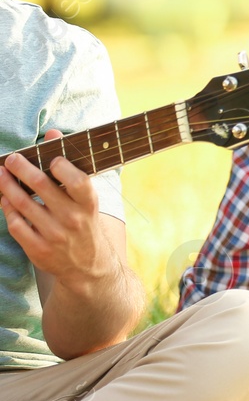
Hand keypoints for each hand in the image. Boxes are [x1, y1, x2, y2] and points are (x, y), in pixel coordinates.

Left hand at [0, 132, 115, 283]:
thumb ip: (68, 166)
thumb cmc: (85, 224)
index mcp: (89, 205)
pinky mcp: (38, 249)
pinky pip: (15, 224)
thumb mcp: (85, 199)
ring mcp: (54, 236)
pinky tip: (4, 199)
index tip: (50, 158)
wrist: (88, 267)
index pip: (78, 182)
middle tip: (10, 159)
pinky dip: (7, 209)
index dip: (62, 168)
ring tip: (0, 174)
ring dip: (6, 186)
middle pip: (42, 187)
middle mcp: (73, 220)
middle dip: (21, 169)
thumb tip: (50, 133)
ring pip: (22, 204)